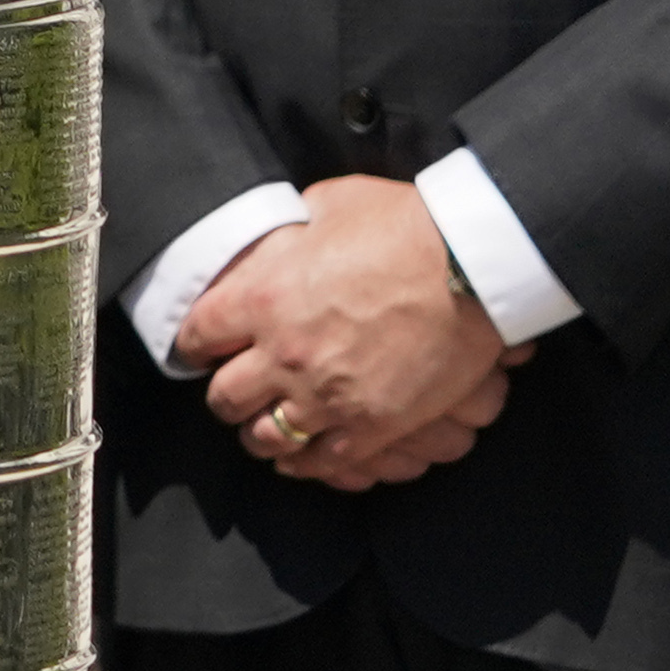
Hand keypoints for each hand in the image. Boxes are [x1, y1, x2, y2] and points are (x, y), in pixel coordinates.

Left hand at [178, 176, 525, 491]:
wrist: (474, 265)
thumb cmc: (406, 225)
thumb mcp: (329, 206)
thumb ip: (292, 231)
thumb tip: (285, 235)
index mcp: (261, 297)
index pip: (196, 335)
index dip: (195, 345)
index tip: (202, 349)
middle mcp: (283, 353)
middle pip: (224, 397)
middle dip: (225, 396)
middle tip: (236, 392)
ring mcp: (325, 394)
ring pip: (264, 437)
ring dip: (259, 434)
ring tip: (264, 428)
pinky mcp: (372, 424)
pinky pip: (321, 461)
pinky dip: (304, 464)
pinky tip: (299, 459)